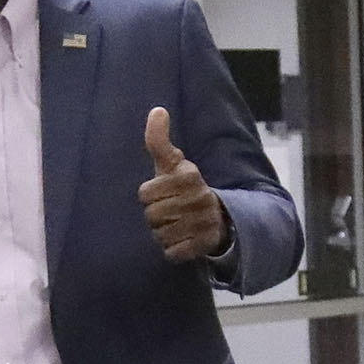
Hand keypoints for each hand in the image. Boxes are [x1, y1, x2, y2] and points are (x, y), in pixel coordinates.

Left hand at [139, 107, 227, 262]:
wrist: (217, 218)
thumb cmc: (184, 188)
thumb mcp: (172, 163)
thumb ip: (159, 141)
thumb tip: (157, 110)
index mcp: (191, 176)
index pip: (145, 193)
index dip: (149, 195)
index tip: (163, 192)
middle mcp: (200, 198)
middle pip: (151, 215)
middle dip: (156, 215)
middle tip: (171, 211)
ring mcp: (204, 223)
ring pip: (160, 234)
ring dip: (163, 233)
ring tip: (177, 224)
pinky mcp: (204, 246)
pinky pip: (171, 252)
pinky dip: (172, 249)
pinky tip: (182, 239)